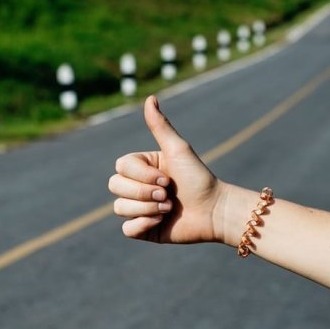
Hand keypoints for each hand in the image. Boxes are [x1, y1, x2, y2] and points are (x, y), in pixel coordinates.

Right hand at [109, 96, 224, 243]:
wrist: (214, 211)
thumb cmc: (198, 178)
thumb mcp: (178, 149)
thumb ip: (161, 126)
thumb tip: (150, 98)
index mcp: (142, 167)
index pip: (120, 167)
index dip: (141, 175)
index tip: (167, 178)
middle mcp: (138, 186)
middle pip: (115, 186)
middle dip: (143, 193)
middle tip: (168, 195)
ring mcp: (139, 208)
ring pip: (119, 208)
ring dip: (146, 208)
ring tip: (168, 209)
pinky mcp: (144, 229)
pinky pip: (127, 230)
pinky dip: (143, 225)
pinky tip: (161, 222)